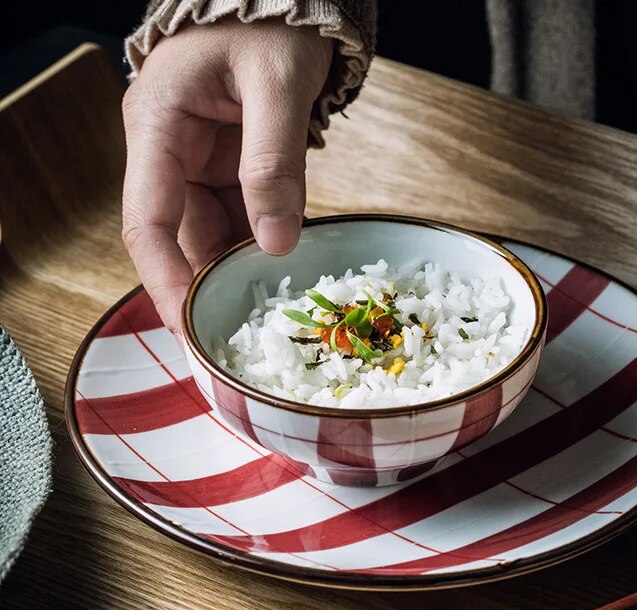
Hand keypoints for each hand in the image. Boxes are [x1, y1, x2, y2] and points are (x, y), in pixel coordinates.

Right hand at [121, 18, 331, 330]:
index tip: (187, 329)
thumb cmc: (269, 20)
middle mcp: (169, 154)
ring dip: (235, 276)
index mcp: (158, 127)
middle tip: (234, 342)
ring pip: (209, 238)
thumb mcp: (277, 85)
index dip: (164, 281)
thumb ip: (275, 163)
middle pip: (178, 240)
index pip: (148, 222)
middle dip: (204, 292)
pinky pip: (238, 223)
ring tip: (265, 319)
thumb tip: (275, 242)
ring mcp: (198, 166)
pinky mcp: (228, 172)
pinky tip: (281, 277)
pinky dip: (258, 251)